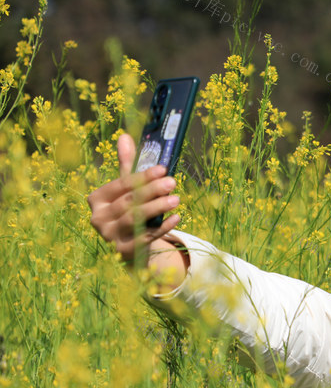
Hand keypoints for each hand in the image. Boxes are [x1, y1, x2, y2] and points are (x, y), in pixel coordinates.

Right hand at [88, 133, 181, 265]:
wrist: (132, 250)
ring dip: (157, 207)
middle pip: (128, 201)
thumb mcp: (127, 190)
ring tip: (177, 199)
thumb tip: (124, 136)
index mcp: (96, 199)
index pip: (120, 184)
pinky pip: (145, 237)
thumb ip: (127, 166)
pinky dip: (162, 227)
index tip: (163, 169)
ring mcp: (109, 237)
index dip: (142, 176)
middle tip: (172, 182)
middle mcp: (98, 218)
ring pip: (134, 219)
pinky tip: (177, 217)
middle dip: (151, 191)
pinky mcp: (123, 252)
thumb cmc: (130, 213)